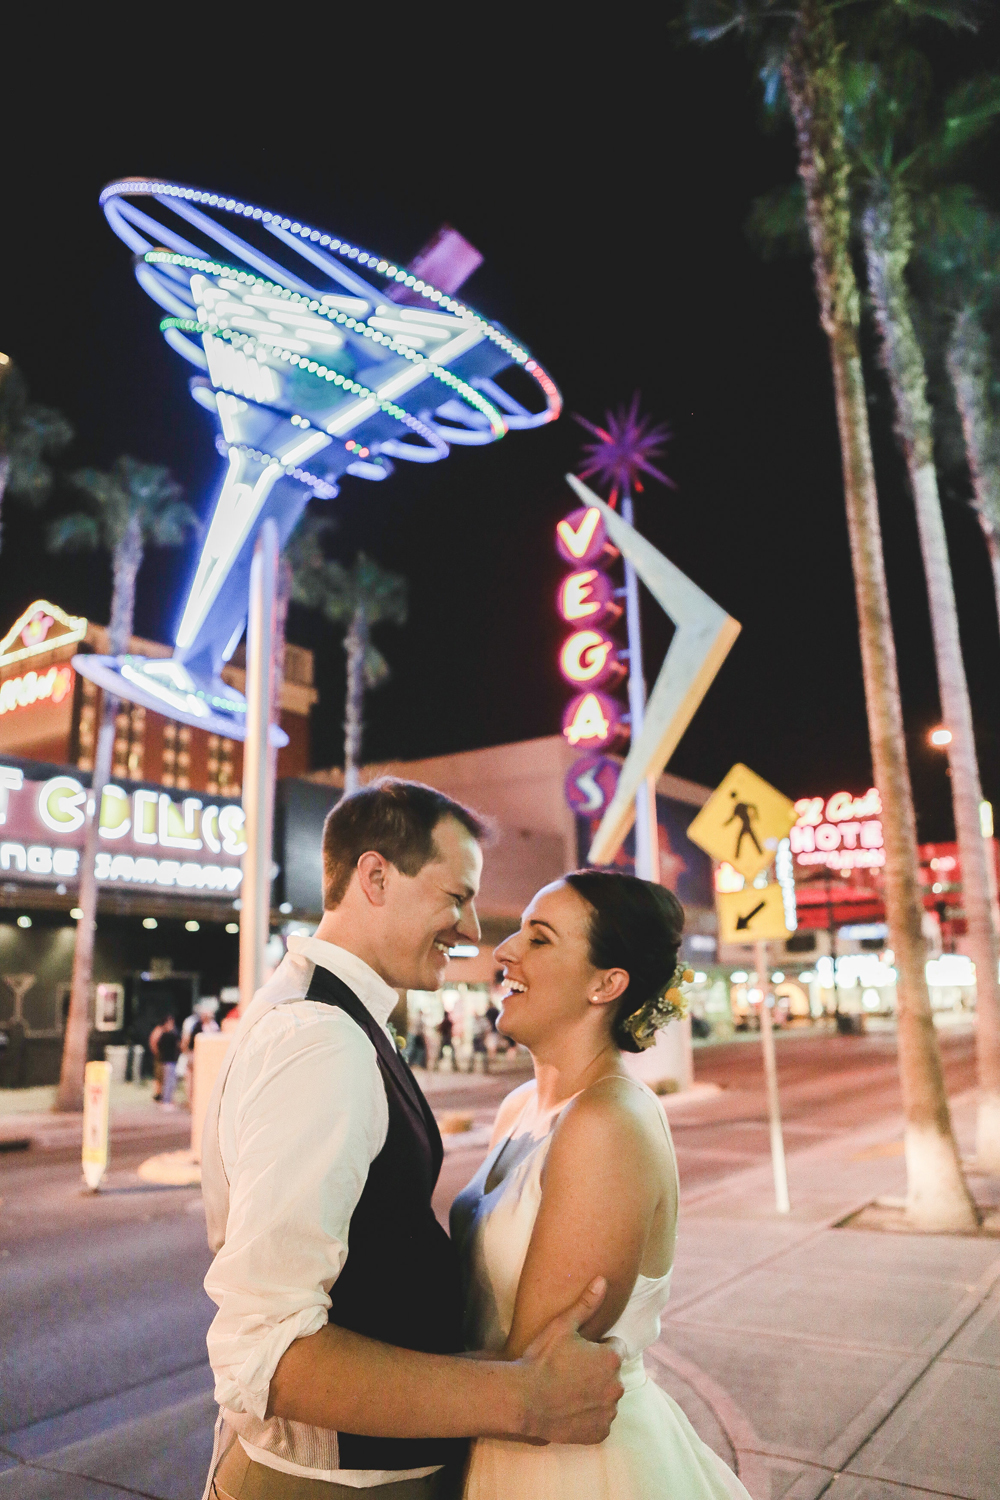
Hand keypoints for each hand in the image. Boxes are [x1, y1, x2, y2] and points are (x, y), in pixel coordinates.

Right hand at [515, 1278, 624, 1444]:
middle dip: (597, 1371)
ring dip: (595, 1394)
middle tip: (570, 1371)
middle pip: (612, 1374)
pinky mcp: (600, 1432)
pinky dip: (590, 1416)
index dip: (596, 1347)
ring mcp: (609, 1412)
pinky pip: (601, 1420)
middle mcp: (616, 1386)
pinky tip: (570, 1409)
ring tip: (568, 1391)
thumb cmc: (542, 1359)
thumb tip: (604, 1280)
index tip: (577, 1352)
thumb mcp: (562, 1326)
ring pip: (607, 1397)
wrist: (524, 1400)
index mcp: (611, 1359)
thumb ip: (587, 1304)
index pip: (614, 1347)